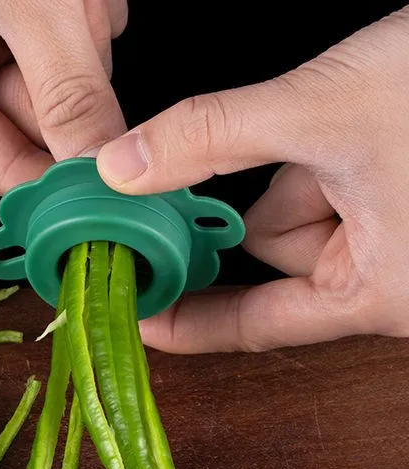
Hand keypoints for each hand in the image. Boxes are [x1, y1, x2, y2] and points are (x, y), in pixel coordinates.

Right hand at [0, 0, 127, 193]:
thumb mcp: (32, 7)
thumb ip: (70, 94)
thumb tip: (101, 166)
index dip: (55, 181)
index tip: (108, 193)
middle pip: (38, 119)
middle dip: (73, 79)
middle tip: (70, 22)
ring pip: (65, 76)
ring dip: (84, 33)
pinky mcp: (21, 9)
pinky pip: (75, 36)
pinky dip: (87, 7)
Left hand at [97, 8, 408, 352]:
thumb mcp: (327, 107)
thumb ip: (214, 136)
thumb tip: (126, 166)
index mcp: (377, 292)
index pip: (253, 323)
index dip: (189, 320)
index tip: (136, 318)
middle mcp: (389, 279)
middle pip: (277, 252)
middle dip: (279, 189)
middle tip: (308, 143)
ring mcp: (398, 241)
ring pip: (306, 212)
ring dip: (308, 160)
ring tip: (368, 118)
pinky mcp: (402, 206)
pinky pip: (336, 188)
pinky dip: (328, 151)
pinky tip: (368, 114)